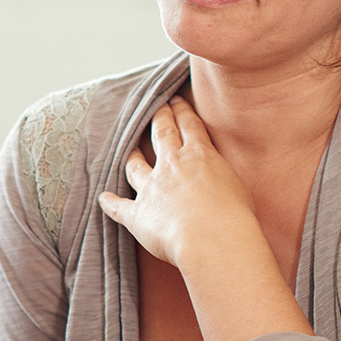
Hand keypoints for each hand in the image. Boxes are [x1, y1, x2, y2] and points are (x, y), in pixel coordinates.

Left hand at [98, 97, 263, 272]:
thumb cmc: (233, 216)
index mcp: (199, 155)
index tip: (176, 101)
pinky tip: (103, 198)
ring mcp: (151, 188)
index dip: (181, 111)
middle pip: (161, 134)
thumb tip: (217, 180)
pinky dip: (109, 202)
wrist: (212, 238)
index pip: (189, 125)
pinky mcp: (137, 213)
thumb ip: (222, 176)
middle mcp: (171, 165)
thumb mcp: (237, 186)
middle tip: (157, 108)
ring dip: (132, 156)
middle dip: (159, 119)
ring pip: (135, 165)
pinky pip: (118, 206)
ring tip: (129, 150)